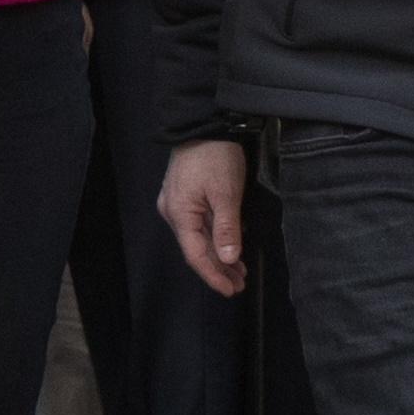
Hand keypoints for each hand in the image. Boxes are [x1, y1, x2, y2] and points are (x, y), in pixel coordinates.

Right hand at [158, 140, 247, 297]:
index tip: (231, 290)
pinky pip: (200, 225)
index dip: (213, 276)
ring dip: (219, 255)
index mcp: (180, 214)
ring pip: (198, 238)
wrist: (204, 124)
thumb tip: (229, 259)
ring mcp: (177, 204)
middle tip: (240, 284)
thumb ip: (227, 228)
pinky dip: (216, 238)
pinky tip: (230, 247)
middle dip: (218, 268)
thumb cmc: (215, 156)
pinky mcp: (185, 196)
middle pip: (196, 249)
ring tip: (239, 271)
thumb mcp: (226, 193)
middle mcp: (173, 212)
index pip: (196, 255)